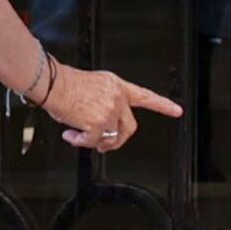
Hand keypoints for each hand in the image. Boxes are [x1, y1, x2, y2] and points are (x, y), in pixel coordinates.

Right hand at [37, 60, 181, 153]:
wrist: (53, 84)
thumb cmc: (66, 84)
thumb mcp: (93, 86)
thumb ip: (104, 102)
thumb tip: (99, 125)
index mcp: (117, 86)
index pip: (145, 96)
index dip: (163, 105)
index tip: (176, 110)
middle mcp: (117, 98)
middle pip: (129, 128)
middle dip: (118, 141)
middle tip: (105, 145)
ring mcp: (110, 111)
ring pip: (110, 138)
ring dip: (94, 142)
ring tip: (80, 136)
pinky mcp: (98, 124)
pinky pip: (93, 142)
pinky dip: (80, 142)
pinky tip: (71, 134)